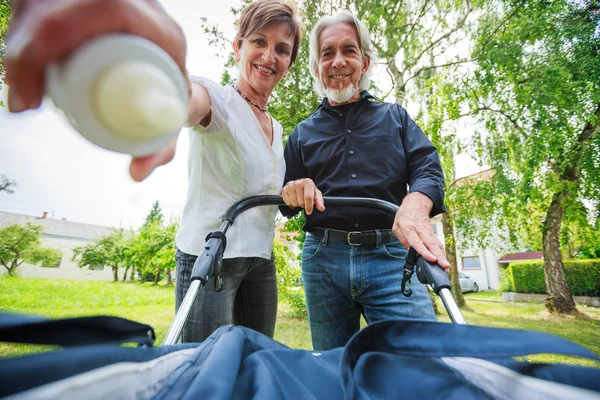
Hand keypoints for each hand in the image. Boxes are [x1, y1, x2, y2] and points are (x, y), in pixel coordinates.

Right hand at [5, 0, 189, 180]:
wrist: (175, 70)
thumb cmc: (171, 95)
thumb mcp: (171, 120)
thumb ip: (160, 149)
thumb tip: (136, 173)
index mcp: (158, 28)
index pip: (97, 13)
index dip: (48, 46)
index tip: (32, 100)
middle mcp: (134, 1)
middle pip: (59, 6)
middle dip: (24, 50)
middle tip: (24, 100)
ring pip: (43, 3)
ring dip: (21, 41)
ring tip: (25, 85)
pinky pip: (40, 4)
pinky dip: (24, 30)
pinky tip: (23, 57)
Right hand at [281, 179, 324, 214]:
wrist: (299, 185)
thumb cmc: (309, 191)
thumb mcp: (316, 194)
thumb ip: (319, 201)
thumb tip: (322, 208)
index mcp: (307, 182)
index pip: (308, 197)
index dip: (309, 206)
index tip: (309, 212)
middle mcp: (298, 182)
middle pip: (301, 202)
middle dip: (303, 205)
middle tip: (304, 202)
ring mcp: (290, 186)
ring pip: (294, 203)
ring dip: (297, 204)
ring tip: (299, 200)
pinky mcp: (284, 190)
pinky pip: (288, 203)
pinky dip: (291, 204)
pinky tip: (294, 199)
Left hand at [393, 193, 449, 268]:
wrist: (416, 203)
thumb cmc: (405, 215)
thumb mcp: (396, 226)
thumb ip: (402, 239)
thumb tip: (409, 250)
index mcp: (409, 228)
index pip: (417, 242)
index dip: (425, 251)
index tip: (432, 259)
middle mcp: (421, 230)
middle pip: (431, 244)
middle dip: (439, 256)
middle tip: (445, 266)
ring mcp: (428, 231)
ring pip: (436, 244)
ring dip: (442, 255)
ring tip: (446, 267)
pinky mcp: (432, 233)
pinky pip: (437, 243)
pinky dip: (441, 252)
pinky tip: (444, 259)